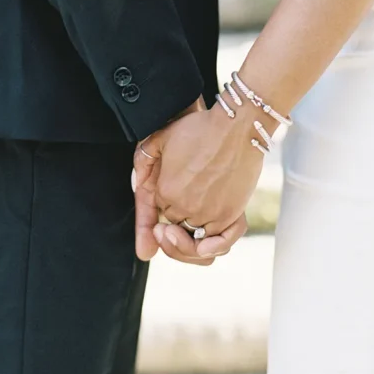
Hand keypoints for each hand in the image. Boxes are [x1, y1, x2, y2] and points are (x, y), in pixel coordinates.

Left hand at [134, 100, 263, 261]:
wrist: (236, 126)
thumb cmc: (201, 127)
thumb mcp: (162, 136)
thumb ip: (144, 157)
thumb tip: (137, 182)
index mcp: (165, 191)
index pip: (159, 212)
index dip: (166, 205)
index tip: (175, 194)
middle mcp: (184, 207)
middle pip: (174, 227)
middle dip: (176, 222)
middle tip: (178, 216)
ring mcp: (207, 214)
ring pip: (193, 239)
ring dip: (190, 239)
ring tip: (190, 231)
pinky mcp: (229, 216)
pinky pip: (216, 244)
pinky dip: (210, 246)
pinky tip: (205, 245)